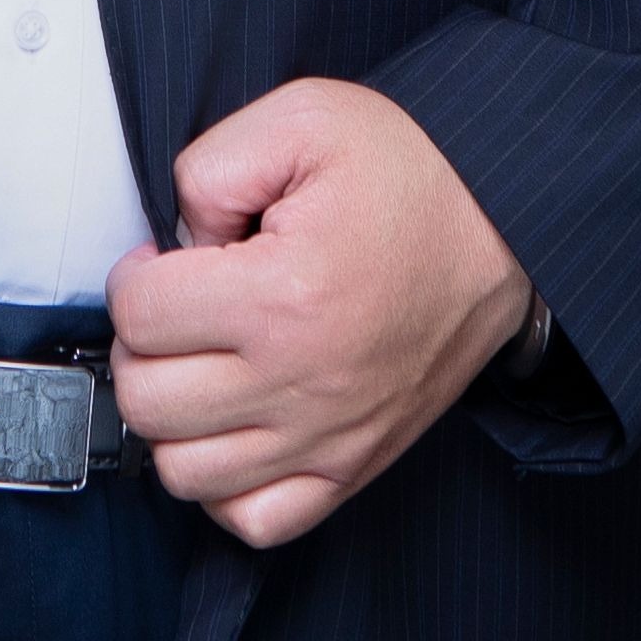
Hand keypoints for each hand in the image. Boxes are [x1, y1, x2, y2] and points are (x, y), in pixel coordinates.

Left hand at [104, 79, 536, 549]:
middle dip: (143, 346)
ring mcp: (330, 436)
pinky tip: (233, 428)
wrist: (505, 221)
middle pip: (148, 401)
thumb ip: (209, 168)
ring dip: (174, 420)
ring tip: (202, 366)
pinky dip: (226, 487)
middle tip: (179, 309)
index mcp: (283, 293)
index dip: (136, 276)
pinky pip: (256, 521)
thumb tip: (174, 244)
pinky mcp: (355, 466)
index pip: (138, 316)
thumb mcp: (301, 118)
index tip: (163, 262)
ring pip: (185, 473)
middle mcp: (304, 380)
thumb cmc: (409, 173)